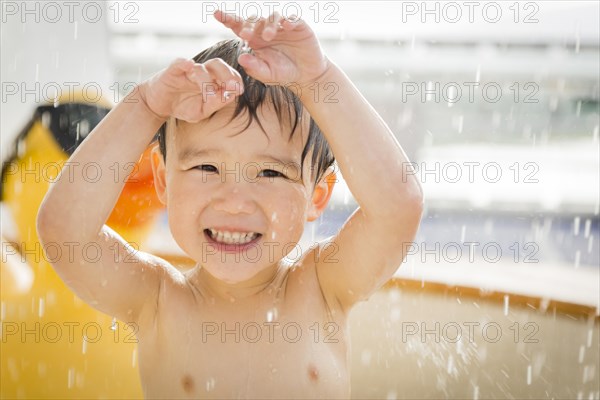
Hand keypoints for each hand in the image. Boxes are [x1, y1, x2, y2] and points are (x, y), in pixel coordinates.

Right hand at [138, 58, 243, 122]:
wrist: (159, 105)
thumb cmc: (183, 106)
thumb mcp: (202, 111)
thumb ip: (216, 104)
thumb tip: (229, 96)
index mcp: (213, 80)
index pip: (228, 75)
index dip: (235, 80)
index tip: (239, 90)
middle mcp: (202, 72)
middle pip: (217, 65)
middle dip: (227, 75)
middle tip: (232, 86)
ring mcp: (187, 70)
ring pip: (200, 67)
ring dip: (207, 79)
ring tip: (209, 93)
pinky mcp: (172, 71)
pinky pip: (179, 63)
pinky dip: (184, 63)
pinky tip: (189, 66)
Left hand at [214, 10, 329, 86]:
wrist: (306, 76)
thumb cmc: (283, 74)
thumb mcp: (267, 74)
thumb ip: (254, 67)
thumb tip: (241, 58)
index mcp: (254, 39)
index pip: (238, 25)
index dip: (228, 18)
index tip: (216, 14)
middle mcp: (266, 29)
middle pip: (254, 19)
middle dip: (248, 24)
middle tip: (245, 34)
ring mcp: (282, 26)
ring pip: (272, 16)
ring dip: (268, 24)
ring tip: (268, 35)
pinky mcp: (298, 26)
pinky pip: (292, 17)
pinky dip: (289, 19)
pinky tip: (286, 26)